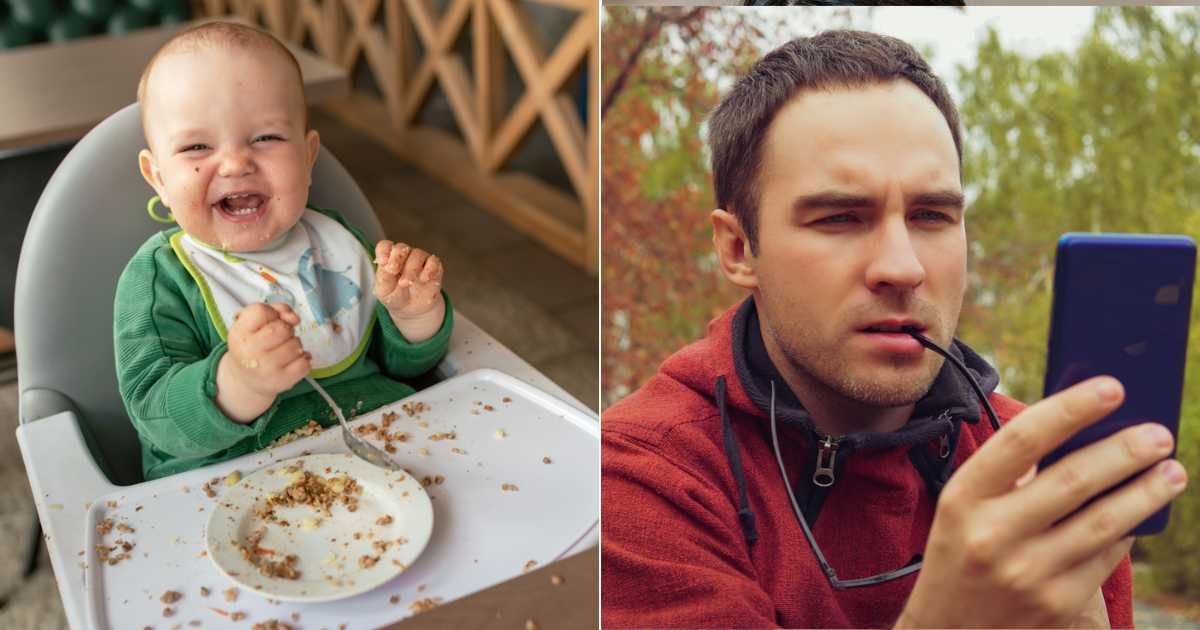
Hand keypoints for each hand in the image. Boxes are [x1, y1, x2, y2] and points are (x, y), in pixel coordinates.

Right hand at [216, 303, 310, 421]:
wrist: (245, 379)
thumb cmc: (252, 346)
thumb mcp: (253, 324)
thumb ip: (275, 310)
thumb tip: (295, 318)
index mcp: (239, 334)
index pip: (261, 311)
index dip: (271, 313)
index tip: (269, 321)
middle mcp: (250, 352)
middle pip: (282, 328)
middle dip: (286, 329)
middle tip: (279, 337)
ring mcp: (266, 368)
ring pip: (296, 344)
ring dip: (295, 344)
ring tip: (283, 350)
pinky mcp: (282, 381)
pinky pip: (305, 363)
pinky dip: (303, 359)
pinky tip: (293, 361)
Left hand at [374, 240, 443, 318]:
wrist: (412, 310)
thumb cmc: (395, 296)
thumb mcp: (383, 291)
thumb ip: (383, 277)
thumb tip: (387, 266)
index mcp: (389, 258)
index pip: (385, 246)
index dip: (384, 251)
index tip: (382, 262)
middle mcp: (405, 256)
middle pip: (401, 248)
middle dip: (397, 258)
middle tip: (393, 271)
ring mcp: (420, 260)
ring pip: (417, 254)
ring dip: (411, 269)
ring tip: (406, 283)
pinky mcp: (434, 268)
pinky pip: (434, 261)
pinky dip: (429, 269)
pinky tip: (424, 279)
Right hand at [897, 376, 1185, 627]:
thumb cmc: (962, 551)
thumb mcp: (964, 508)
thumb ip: (1009, 474)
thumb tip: (1081, 430)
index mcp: (963, 497)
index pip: (1022, 441)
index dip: (1070, 409)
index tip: (1111, 387)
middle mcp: (992, 534)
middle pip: (1073, 480)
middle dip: (1125, 451)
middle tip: (1158, 433)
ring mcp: (1026, 573)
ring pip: (1103, 522)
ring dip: (1145, 492)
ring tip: (1172, 471)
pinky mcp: (1056, 604)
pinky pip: (1106, 558)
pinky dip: (1128, 532)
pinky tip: (1141, 513)